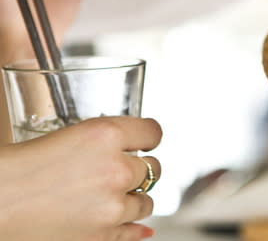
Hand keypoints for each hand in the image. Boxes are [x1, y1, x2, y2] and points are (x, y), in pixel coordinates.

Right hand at [0, 116, 161, 240]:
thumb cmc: (18, 168)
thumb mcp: (68, 136)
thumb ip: (104, 140)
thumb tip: (139, 146)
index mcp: (105, 135)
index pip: (153, 132)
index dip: (148, 138)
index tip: (145, 142)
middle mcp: (116, 169)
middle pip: (153, 168)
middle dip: (138, 169)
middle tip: (120, 170)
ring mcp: (112, 206)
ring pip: (146, 202)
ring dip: (133, 198)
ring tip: (112, 197)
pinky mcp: (102, 235)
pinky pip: (134, 231)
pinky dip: (133, 228)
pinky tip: (138, 227)